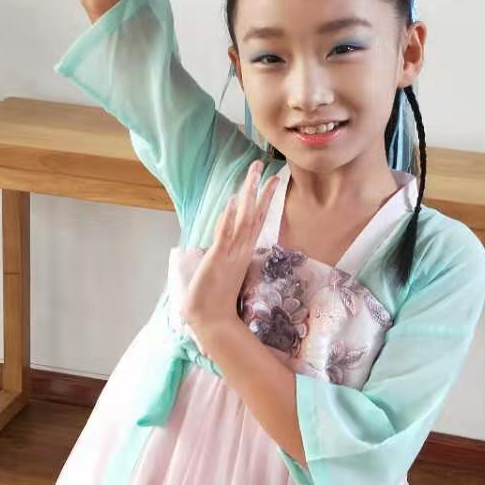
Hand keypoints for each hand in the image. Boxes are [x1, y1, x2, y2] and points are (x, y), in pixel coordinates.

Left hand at [182, 160, 278, 341]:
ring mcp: (231, 252)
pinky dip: (231, 217)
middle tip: (263, 164)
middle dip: (259, 188)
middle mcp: (241, 248)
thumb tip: (228, 234)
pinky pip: (227, 234)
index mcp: (243, 250)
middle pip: (255, 213)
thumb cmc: (215, 296)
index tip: (273, 179)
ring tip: (254, 174)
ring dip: (249, 195)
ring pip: (244, 219)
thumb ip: (227, 249)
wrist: (211, 319)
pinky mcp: (218, 258)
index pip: (258, 219)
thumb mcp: (222, 266)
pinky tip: (236, 200)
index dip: (265, 198)